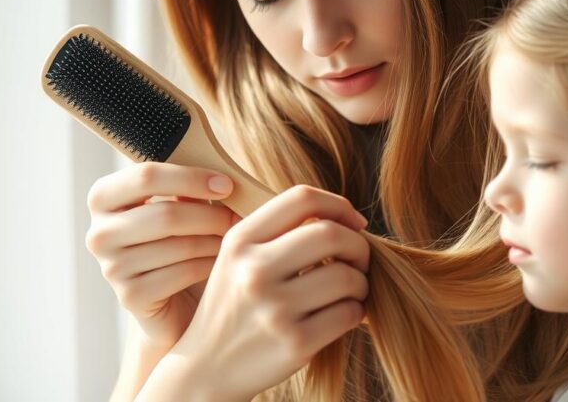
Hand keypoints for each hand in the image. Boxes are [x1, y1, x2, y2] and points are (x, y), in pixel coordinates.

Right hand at [85, 162, 239, 350]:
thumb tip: (220, 181)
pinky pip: (182, 274)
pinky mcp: (131, 297)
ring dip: (216, 242)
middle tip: (238, 218)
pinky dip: (209, 267)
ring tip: (233, 241)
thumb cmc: (181, 240)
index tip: (226, 185)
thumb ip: (188, 188)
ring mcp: (111, 268)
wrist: (176, 301)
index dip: (191, 178)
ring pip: (178, 245)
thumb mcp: (180, 206)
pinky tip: (220, 265)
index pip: (145, 176)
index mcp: (104, 197)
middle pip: (166, 214)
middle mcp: (98, 233)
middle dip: (212, 215)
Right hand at [165, 185, 369, 400]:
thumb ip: (278, 230)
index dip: (338, 204)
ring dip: (360, 283)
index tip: (354, 222)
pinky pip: (349, 313)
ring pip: (347, 276)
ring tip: (351, 291)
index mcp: (240, 241)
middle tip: (359, 260)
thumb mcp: (237, 258)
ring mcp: (274, 309)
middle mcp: (254, 271)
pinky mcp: (295, 343)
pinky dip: (356, 311)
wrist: (207, 368)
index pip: (302, 198)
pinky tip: (344, 314)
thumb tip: (346, 216)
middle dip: (358, 246)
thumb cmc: (236, 305)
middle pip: (331, 234)